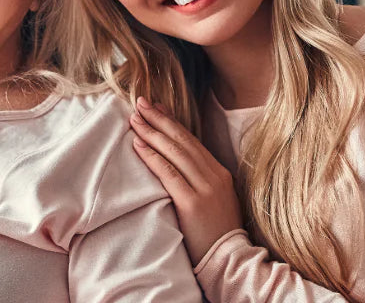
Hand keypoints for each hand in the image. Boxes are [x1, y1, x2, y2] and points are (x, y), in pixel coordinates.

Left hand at [129, 97, 242, 264]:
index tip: (157, 108)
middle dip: (159, 120)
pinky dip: (152, 157)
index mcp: (220, 173)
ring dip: (152, 133)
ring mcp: (205, 188)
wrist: (229, 261)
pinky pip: (168, 173)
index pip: (192, 141)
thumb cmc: (216, 234)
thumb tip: (179, 164)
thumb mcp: (216, 200)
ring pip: (175, 152)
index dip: (172, 123)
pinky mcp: (192, 203)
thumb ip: (201, 181)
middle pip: (182, 141)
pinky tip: (138, 145)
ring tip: (135, 119)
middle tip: (140, 103)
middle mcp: (214, 176)